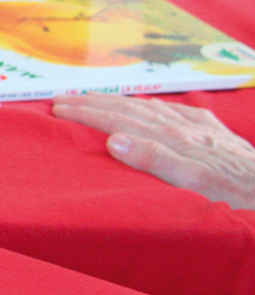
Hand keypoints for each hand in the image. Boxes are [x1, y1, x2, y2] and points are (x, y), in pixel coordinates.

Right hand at [51, 94, 254, 209]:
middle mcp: (185, 128)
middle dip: (94, 103)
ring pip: (150, 108)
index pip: (119, 121)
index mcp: (174, 139)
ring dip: (118, 102)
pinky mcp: (218, 131)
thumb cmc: (237, 196)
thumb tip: (114, 139)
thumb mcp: (196, 183)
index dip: (87, 113)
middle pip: (130, 110)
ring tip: (95, 98)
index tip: (57, 108)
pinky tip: (149, 105)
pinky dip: (154, 107)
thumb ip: (155, 159)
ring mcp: (203, 127)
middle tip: (63, 99)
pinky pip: (177, 112)